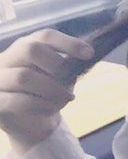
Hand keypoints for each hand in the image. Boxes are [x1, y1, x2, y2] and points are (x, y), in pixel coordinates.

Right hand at [0, 29, 93, 153]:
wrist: (33, 122)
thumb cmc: (48, 91)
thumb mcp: (61, 76)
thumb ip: (68, 65)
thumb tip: (85, 57)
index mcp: (27, 45)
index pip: (46, 36)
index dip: (69, 43)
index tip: (89, 54)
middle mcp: (8, 57)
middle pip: (30, 49)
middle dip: (57, 65)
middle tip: (71, 80)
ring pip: (23, 77)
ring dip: (52, 89)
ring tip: (67, 98)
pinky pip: (17, 101)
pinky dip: (40, 105)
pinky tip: (52, 109)